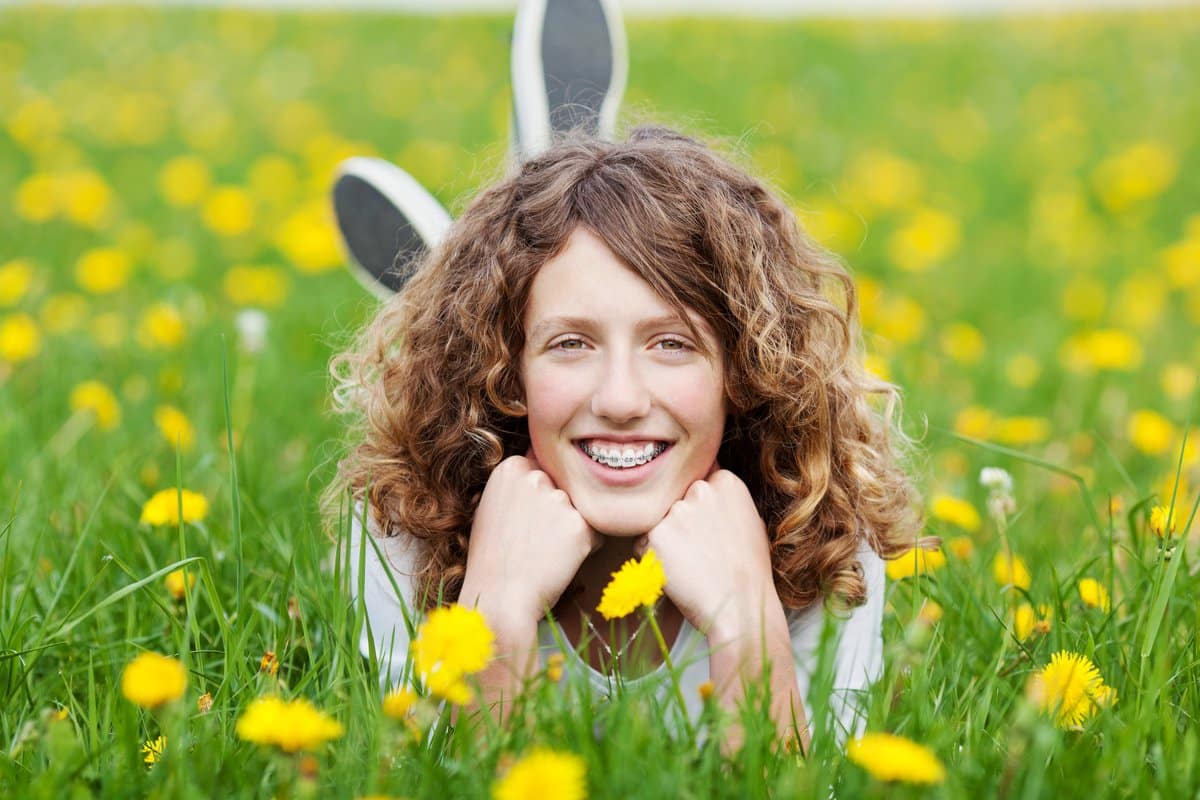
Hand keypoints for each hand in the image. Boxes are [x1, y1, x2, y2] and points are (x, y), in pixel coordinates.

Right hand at [459, 451, 600, 627]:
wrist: (498, 601)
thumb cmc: (492, 561)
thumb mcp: (493, 510)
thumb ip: (519, 487)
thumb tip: (545, 474)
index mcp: (511, 467)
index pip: (545, 473)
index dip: (537, 502)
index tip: (522, 524)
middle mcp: (535, 476)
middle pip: (563, 490)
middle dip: (557, 512)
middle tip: (533, 542)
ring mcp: (558, 500)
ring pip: (580, 511)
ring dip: (571, 530)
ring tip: (544, 554)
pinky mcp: (579, 526)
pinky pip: (595, 533)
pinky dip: (584, 549)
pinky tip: (558, 563)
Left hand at [637, 464, 777, 635]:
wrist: (741, 607)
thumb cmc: (750, 571)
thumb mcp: (751, 523)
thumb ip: (726, 501)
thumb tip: (709, 488)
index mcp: (726, 481)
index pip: (695, 483)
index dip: (697, 509)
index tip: (706, 530)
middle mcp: (700, 489)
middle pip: (674, 500)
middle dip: (678, 521)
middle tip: (696, 551)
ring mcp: (676, 511)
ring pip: (656, 521)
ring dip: (664, 540)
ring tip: (689, 565)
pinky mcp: (656, 535)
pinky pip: (642, 543)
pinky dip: (652, 559)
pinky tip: (676, 573)